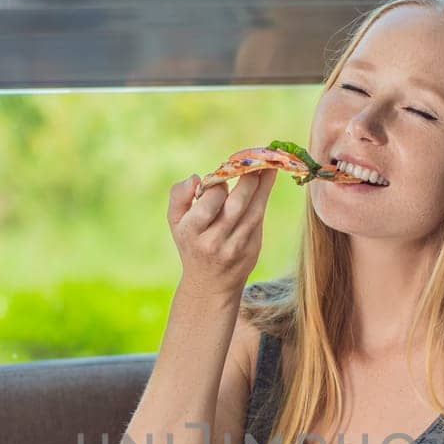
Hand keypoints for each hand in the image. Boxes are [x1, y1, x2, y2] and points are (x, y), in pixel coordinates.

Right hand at [167, 167, 276, 296]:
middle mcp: (214, 241)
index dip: (218, 185)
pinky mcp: (252, 249)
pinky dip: (263, 197)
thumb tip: (195, 178)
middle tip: (255, 160)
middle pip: (236, 204)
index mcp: (192, 232)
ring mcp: (236, 247)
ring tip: (268, 163)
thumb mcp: (175, 222)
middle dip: (248, 179)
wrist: (210, 284)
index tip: (223, 175)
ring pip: (253, 210)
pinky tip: (267, 179)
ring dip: (262, 184)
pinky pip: (259, 218)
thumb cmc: (191, 243)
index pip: (209, 202)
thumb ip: (178, 196)